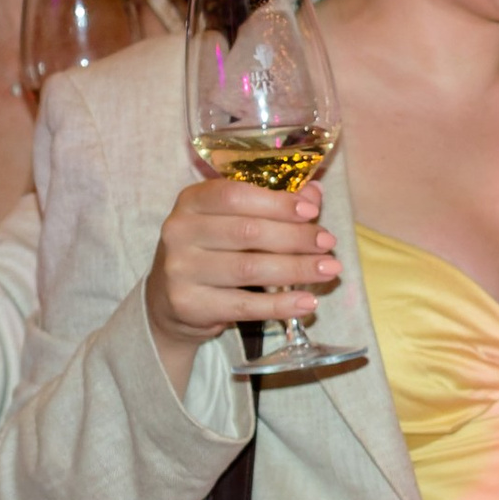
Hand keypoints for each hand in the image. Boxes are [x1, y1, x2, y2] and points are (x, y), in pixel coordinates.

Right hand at [146, 178, 339, 394]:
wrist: (170, 301)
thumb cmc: (212, 251)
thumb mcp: (233, 222)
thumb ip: (271, 206)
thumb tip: (314, 194)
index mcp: (191, 201)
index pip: (235, 195)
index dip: (276, 203)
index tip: (312, 212)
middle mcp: (179, 231)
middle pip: (247, 232)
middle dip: (295, 237)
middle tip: (329, 244)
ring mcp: (180, 270)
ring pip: (249, 268)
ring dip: (296, 269)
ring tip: (329, 270)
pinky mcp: (189, 304)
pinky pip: (244, 305)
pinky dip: (280, 304)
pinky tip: (307, 302)